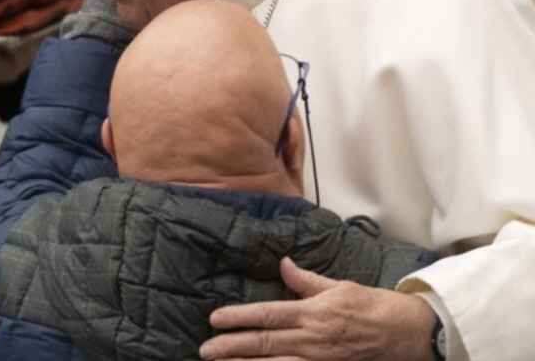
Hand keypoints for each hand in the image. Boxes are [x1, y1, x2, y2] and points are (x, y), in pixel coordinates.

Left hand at [199, 257, 435, 360]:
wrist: (406, 334)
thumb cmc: (371, 305)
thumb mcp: (339, 286)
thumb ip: (306, 280)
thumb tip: (283, 263)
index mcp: (312, 313)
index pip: (267, 315)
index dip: (239, 317)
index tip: (215, 319)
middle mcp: (311, 340)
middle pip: (264, 344)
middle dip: (232, 347)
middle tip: (205, 349)